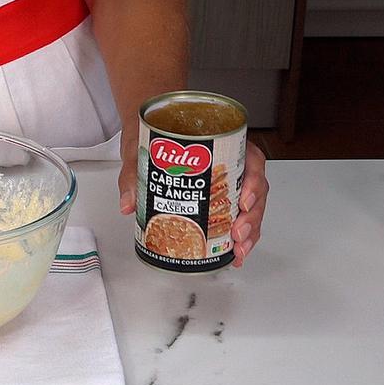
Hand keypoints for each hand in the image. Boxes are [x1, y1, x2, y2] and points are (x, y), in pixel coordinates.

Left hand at [119, 140, 269, 267]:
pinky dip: (240, 236)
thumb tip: (128, 204)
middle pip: (254, 189)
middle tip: (237, 234)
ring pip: (251, 205)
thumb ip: (133, 174)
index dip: (253, 181)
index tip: (243, 201)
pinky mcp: (220, 198)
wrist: (145, 131)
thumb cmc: (152, 134)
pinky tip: (235, 253)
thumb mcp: (140, 149)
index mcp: (222, 142)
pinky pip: (239, 215)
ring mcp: (228, 181)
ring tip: (239, 249)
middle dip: (252, 215)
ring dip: (250, 230)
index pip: (250, 159)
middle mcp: (231, 161)